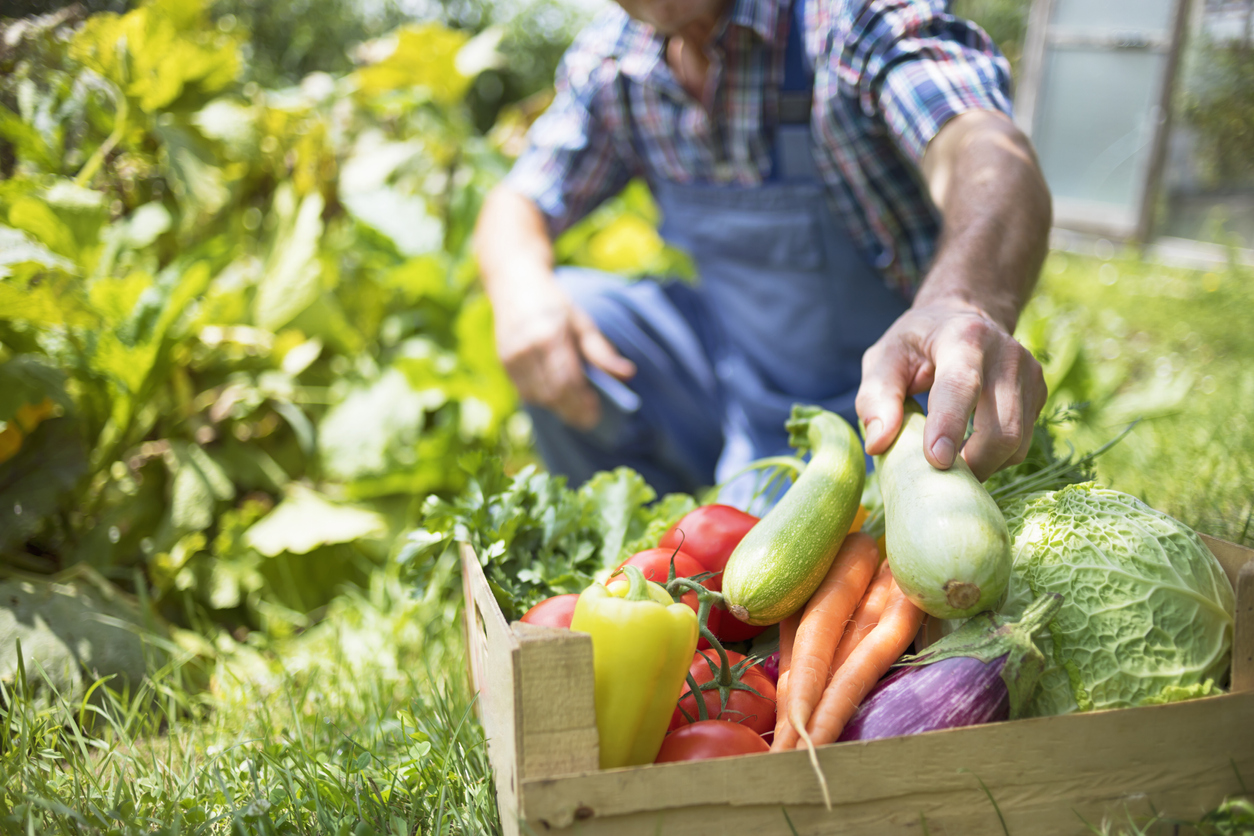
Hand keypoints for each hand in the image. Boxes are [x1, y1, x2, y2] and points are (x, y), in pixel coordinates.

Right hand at [492, 275, 635, 430]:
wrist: (514, 283)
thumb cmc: (554, 303)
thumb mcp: (582, 321)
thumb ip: (601, 351)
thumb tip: (628, 374)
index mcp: (549, 336)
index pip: (567, 381)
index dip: (582, 403)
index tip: (597, 413)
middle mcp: (526, 349)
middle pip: (551, 394)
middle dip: (572, 411)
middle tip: (590, 419)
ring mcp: (511, 358)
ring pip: (537, 397)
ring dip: (558, 408)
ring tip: (576, 409)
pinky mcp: (503, 363)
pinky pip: (525, 392)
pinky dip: (543, 400)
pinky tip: (557, 397)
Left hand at [855, 300, 1046, 480]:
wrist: (964, 320)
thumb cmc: (917, 344)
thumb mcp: (884, 358)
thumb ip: (876, 397)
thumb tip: (878, 444)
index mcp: (964, 337)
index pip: (961, 385)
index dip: (949, 425)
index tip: (936, 461)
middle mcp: (1007, 354)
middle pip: (1002, 428)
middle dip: (970, 464)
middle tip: (937, 477)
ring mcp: (1030, 375)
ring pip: (1016, 443)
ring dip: (982, 465)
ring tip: (950, 460)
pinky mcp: (1039, 394)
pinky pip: (1021, 443)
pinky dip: (994, 458)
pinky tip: (968, 447)